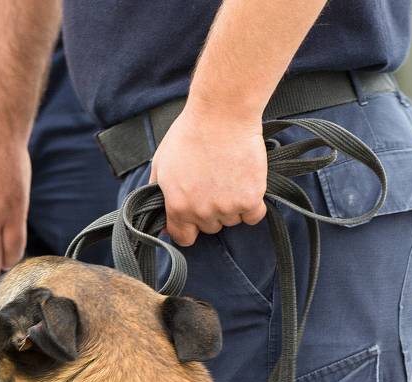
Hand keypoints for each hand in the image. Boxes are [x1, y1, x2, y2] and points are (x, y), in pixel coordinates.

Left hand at [150, 102, 265, 247]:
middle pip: (210, 227)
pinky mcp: (250, 199)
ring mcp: (227, 207)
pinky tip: (246, 183)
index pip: (183, 237)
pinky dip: (252, 204)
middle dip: (211, 210)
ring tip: (229, 175)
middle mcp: (202, 212)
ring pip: (231, 220)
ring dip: (232, 205)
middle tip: (213, 181)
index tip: (194, 215)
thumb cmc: (190, 133)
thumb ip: (157, 196)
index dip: (188, 227)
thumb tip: (159, 224)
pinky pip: (253, 216)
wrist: (221, 114)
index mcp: (178, 206)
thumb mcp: (161, 164)